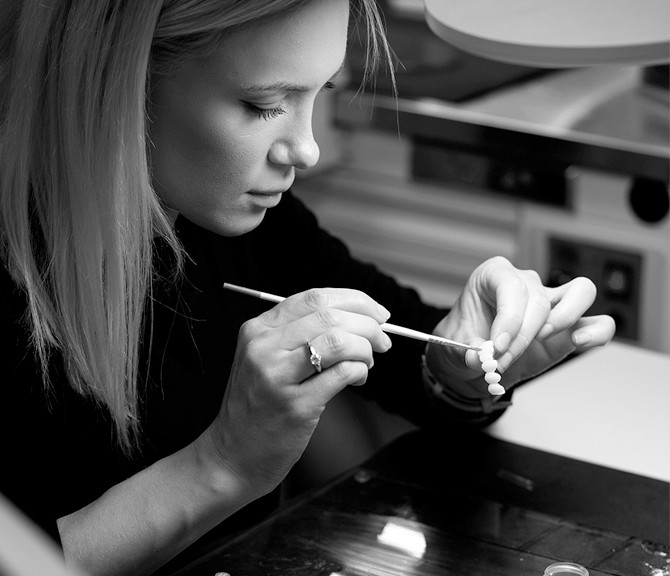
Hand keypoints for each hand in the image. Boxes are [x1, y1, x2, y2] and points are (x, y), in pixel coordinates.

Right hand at [199, 288, 391, 496]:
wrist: (232, 456)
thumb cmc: (257, 406)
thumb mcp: (265, 359)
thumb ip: (301, 335)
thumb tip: (358, 319)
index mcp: (257, 329)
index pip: (314, 297)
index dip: (354, 300)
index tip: (376, 312)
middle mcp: (263, 347)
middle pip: (330, 316)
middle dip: (368, 325)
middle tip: (382, 339)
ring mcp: (277, 376)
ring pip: (338, 340)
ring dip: (365, 348)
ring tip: (367, 362)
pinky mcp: (295, 406)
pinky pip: (342, 374)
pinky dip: (360, 371)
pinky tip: (357, 378)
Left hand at [426, 256, 615, 396]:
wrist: (473, 363)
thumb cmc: (464, 342)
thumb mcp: (454, 346)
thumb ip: (468, 353)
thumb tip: (481, 359)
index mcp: (493, 275)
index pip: (510, 285)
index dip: (508, 317)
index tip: (497, 345)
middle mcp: (525, 283)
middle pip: (538, 298)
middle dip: (522, 335)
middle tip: (502, 360)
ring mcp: (551, 302)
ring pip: (580, 291)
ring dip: (564, 317)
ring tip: (541, 339)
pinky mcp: (570, 327)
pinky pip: (598, 322)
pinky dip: (596, 331)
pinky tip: (580, 341)